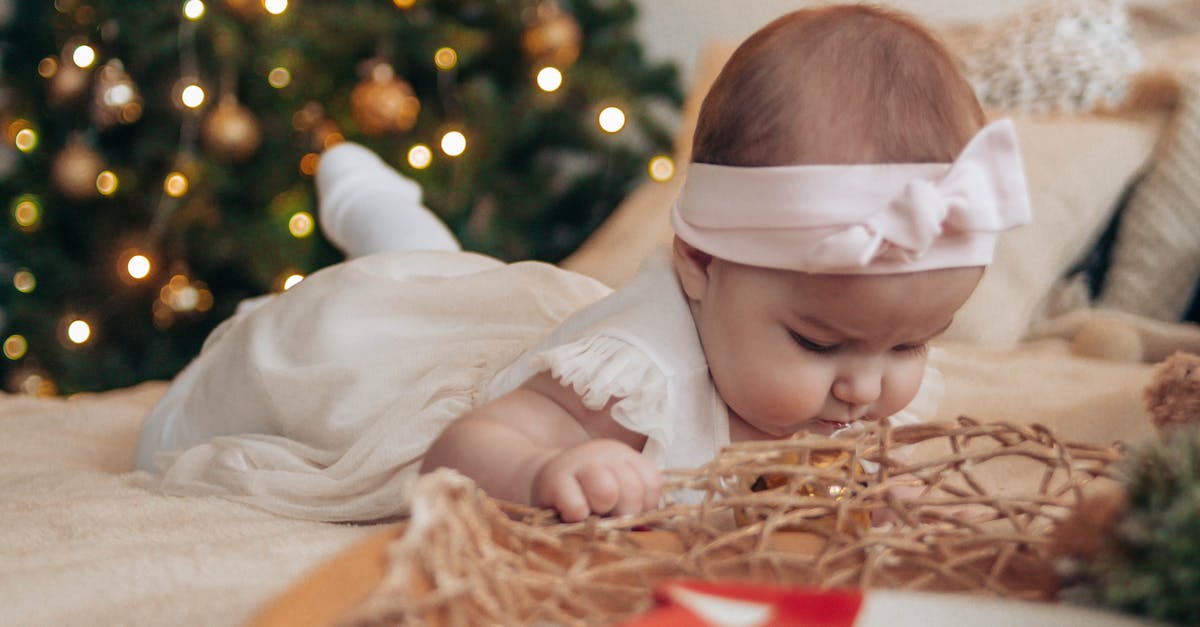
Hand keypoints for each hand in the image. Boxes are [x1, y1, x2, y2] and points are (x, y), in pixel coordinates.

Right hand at [531, 439, 662, 522]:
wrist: (542, 479)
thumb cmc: (586, 493)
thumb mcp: (615, 492)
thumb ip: (635, 505)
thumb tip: (647, 531)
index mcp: (624, 456)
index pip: (651, 482)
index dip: (645, 506)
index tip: (628, 511)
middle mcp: (605, 453)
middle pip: (633, 490)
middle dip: (624, 514)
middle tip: (608, 516)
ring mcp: (579, 462)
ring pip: (607, 492)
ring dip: (601, 512)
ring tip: (591, 513)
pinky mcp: (554, 479)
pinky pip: (576, 508)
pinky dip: (577, 519)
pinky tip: (571, 515)